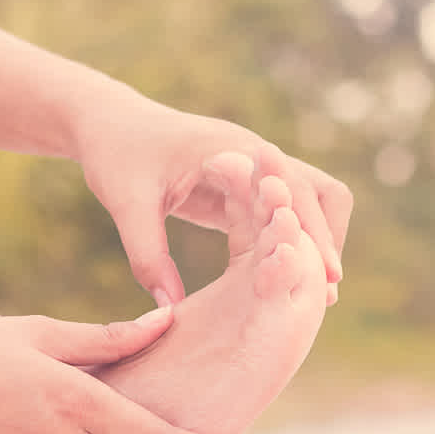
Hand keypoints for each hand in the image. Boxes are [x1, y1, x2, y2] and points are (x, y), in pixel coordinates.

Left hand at [73, 90, 351, 305]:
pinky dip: (289, 240)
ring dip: (313, 239)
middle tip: (326, 291)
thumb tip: (169, 308)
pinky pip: (280, 211)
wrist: (107, 125)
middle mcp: (252, 154)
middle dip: (326, 238)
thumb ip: (147, 255)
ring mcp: (251, 169)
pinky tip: (285, 278)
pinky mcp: (240, 186)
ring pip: (308, 200)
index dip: (312, 232)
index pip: (294, 188)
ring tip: (315, 292)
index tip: (327, 277)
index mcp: (231, 150)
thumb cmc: (115, 157)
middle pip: (320, 191)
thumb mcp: (126, 205)